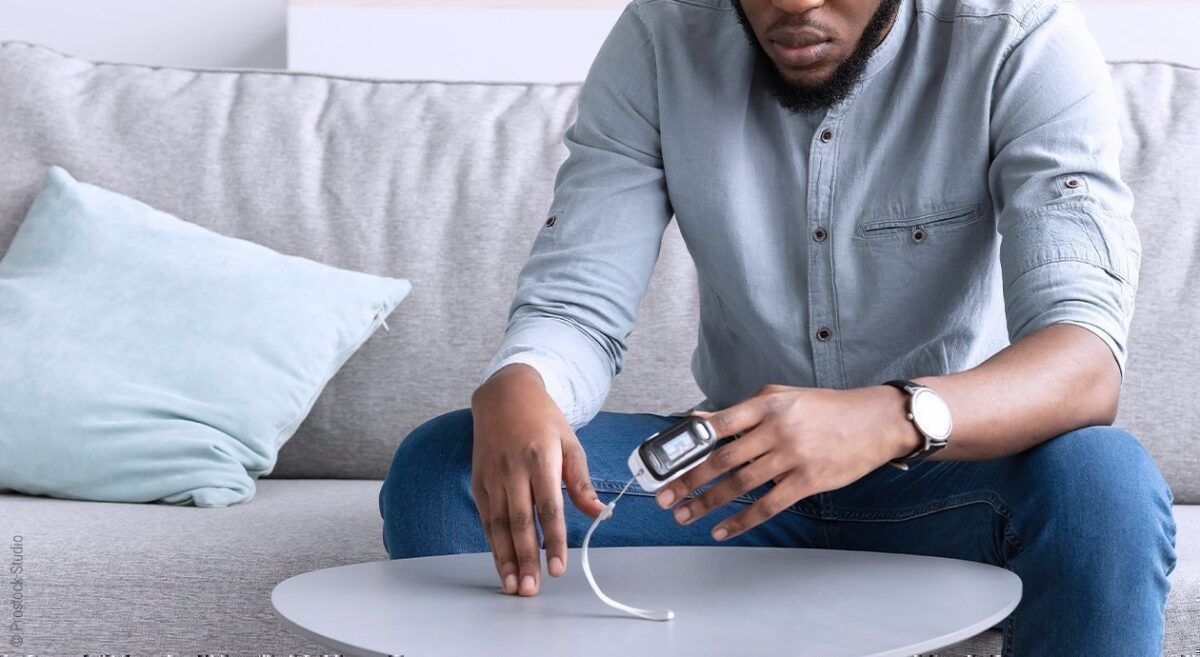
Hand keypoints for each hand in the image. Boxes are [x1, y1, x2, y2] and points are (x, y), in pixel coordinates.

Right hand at [470, 364, 606, 596]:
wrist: (504, 395)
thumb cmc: (543, 420)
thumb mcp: (570, 443)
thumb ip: (581, 481)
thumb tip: (600, 513)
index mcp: (540, 459)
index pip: (548, 507)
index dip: (553, 540)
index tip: (557, 567)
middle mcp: (513, 470)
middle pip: (519, 521)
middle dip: (525, 558)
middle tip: (531, 589)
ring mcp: (493, 476)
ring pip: (497, 524)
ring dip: (505, 558)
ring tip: (513, 586)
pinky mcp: (479, 481)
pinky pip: (486, 518)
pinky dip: (492, 543)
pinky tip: (501, 564)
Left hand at [654, 384, 921, 540]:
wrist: (875, 421)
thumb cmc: (826, 408)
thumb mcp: (782, 396)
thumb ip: (740, 410)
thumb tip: (699, 420)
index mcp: (766, 403)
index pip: (718, 425)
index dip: (688, 445)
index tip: (666, 462)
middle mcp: (777, 429)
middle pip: (722, 458)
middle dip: (689, 480)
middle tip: (665, 496)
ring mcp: (792, 456)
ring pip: (740, 484)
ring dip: (708, 503)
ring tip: (685, 515)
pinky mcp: (808, 480)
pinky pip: (768, 505)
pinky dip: (741, 520)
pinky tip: (722, 529)